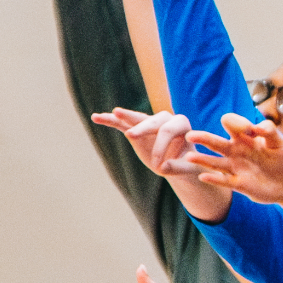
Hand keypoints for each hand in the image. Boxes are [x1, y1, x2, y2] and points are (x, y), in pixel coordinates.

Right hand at [92, 106, 206, 178]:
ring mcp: (150, 121)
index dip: (161, 148)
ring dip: (125, 117)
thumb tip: (163, 167)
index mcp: (181, 123)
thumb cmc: (185, 164)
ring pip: (136, 118)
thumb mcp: (186, 169)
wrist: (179, 163)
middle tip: (131, 137)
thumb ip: (177, 167)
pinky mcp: (137, 128)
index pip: (168, 131)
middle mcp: (166, 118)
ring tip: (114, 113)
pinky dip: (110, 120)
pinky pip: (122, 123)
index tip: (158, 169)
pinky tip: (96, 117)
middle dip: (142, 129)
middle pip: (152, 120)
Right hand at [184, 114, 282, 208]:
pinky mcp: (239, 183)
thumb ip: (270, 132)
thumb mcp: (281, 144)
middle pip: (217, 143)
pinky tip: (203, 176)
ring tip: (188, 156)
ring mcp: (236, 167)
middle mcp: (237, 151)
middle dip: (204, 139)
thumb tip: (257, 126)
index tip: (251, 130)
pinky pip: (223, 181)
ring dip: (202, 160)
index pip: (233, 125)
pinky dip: (214, 179)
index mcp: (247, 138)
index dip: (238, 125)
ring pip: (215, 162)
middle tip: (190, 135)